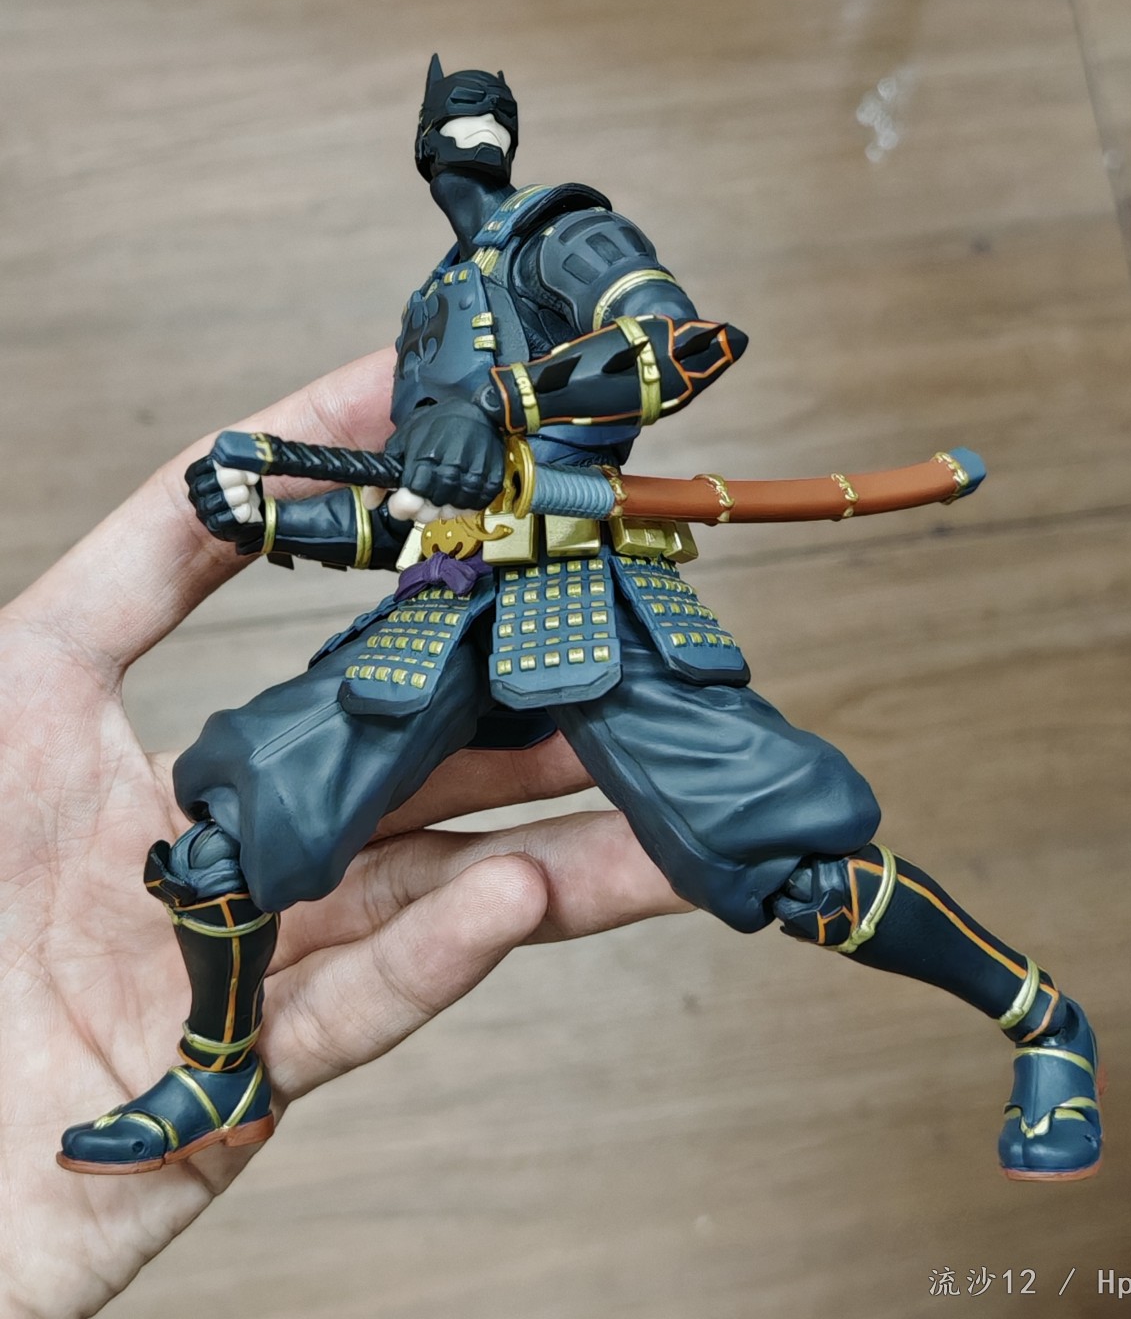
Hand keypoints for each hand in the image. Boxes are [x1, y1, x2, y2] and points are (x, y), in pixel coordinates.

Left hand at [0, 350, 687, 1318]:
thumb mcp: (17, 684)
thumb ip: (138, 570)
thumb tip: (240, 462)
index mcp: (188, 767)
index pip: (323, 645)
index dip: (397, 543)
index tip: (476, 440)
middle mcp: (238, 859)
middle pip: (416, 780)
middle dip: (539, 729)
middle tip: (640, 671)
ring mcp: (247, 972)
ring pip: (427, 898)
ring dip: (556, 856)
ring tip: (667, 817)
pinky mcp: (238, 1089)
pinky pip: (352, 1014)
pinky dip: (438, 957)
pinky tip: (517, 897)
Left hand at [389, 397, 505, 513]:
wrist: (477, 410)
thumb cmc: (439, 422)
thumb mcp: (402, 440)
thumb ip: (383, 473)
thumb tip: (370, 502)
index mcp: (424, 462)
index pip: (408, 505)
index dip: (402, 505)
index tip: (402, 499)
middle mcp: (450, 472)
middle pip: (430, 513)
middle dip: (421, 507)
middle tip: (423, 492)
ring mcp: (473, 479)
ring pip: (452, 513)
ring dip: (444, 506)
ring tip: (442, 488)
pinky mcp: (490, 482)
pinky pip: (474, 507)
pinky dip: (465, 503)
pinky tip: (459, 489)